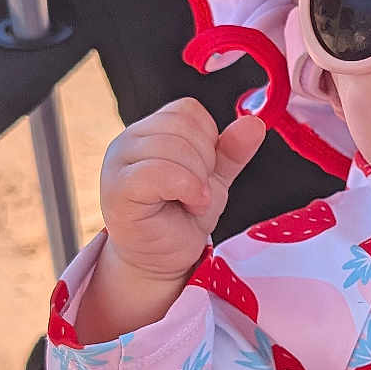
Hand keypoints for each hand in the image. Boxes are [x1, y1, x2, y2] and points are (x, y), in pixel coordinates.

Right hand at [98, 99, 265, 281]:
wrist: (164, 259)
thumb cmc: (182, 217)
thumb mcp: (215, 178)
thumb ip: (232, 150)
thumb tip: (254, 123)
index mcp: (150, 131)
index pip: (187, 110)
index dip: (208, 140)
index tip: (205, 171)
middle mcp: (128, 141)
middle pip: (181, 126)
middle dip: (204, 162)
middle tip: (198, 191)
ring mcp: (118, 164)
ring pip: (171, 147)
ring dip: (196, 180)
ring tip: (192, 201)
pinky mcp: (117, 189)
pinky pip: (156, 173)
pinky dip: (185, 188)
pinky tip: (189, 203)